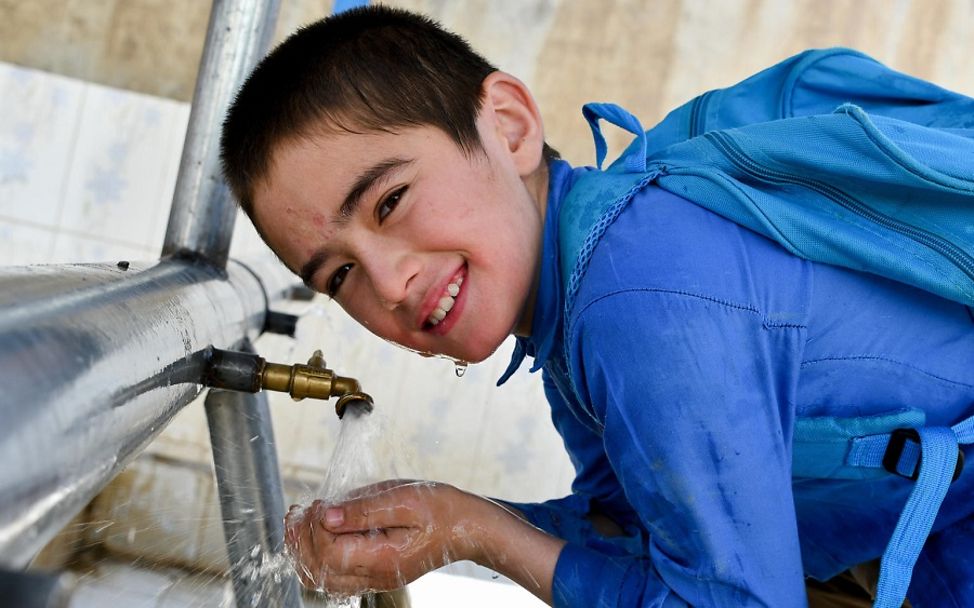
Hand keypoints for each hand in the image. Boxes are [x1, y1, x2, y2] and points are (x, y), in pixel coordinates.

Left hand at [284, 480, 482, 593]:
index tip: (318, 502)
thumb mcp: (403, 498)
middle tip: (298, 510)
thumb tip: (325, 514)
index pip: (329, 552)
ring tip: (301, 520)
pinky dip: (316, 556)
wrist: (466, 528)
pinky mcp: (373, 573)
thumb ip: (362, 508)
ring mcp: (373, 579)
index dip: (314, 526)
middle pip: (318, 571)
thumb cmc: (440, 509)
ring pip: (321, 578)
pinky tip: (318, 530)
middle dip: (300, 540)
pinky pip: (333, 576)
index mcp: (383, 558)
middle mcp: (375, 576)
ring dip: (303, 550)